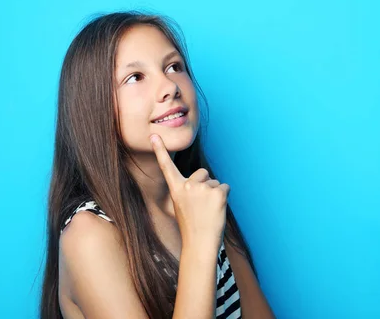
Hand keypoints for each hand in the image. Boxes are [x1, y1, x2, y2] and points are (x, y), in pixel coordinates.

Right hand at [150, 134, 229, 248]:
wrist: (199, 244)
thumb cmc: (191, 227)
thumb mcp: (181, 206)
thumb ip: (186, 192)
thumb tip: (198, 182)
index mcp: (176, 189)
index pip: (167, 166)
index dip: (160, 150)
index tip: (154, 136)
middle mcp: (188, 185)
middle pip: (203, 173)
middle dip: (206, 186)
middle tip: (202, 207)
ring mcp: (203, 188)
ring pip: (215, 183)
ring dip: (215, 195)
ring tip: (208, 211)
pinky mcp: (218, 192)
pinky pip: (225, 188)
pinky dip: (224, 198)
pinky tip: (217, 210)